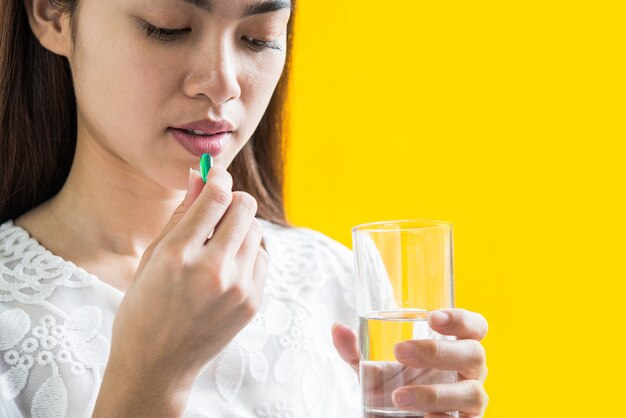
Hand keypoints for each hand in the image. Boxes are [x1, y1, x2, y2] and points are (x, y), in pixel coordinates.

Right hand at [100, 167, 267, 409]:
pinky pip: (263, 257)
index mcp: (177, 255)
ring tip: (220, 243)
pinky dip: (249, 253)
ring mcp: (237, 289)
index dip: (218, 177)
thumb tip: (199, 175)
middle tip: (220, 207)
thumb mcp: (153, 257)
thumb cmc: (144, 307)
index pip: (216, 196)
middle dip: (233, 200)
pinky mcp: (253, 302)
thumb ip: (181, 214)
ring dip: (241, 227)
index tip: (215, 176)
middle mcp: (211, 270)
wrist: (157, 365)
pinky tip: (229, 266)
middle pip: (244, 207)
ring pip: (256, 230)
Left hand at [332, 308, 488, 417]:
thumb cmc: (393, 386)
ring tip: (399, 396)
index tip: (432, 317)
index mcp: (455, 347)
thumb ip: (354, 349)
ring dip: (434, 393)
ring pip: (472, 392)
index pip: (475, 326)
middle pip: (474, 354)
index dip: (461, 318)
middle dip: (437, 351)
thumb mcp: (371, 367)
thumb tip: (337, 328)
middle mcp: (469, 371)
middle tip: (400, 351)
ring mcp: (471, 400)